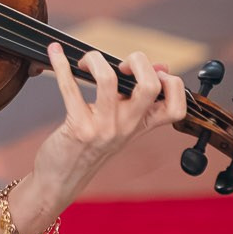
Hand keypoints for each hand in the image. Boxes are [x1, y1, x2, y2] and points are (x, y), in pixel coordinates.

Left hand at [34, 44, 188, 199]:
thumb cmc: (90, 147)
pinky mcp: (78, 127)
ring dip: (95, 60)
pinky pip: (70, 88)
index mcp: (141, 125)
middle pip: (150, 86)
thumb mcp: (121, 125)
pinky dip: (61, 66)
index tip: (155, 72)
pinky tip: (55, 55)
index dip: (173, 83)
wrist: (62, 178)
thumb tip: (159, 67)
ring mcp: (103, 128)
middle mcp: (127, 127)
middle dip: (139, 61)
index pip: (176, 107)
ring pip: (108, 80)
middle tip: (122, 63)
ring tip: (87, 61)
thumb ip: (137, 99)